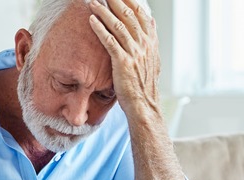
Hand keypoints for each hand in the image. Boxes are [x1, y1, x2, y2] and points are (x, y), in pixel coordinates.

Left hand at [88, 0, 160, 117]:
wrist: (144, 105)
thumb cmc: (143, 85)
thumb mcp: (151, 59)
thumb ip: (149, 40)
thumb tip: (150, 21)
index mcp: (150, 42)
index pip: (141, 14)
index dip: (130, 0)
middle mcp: (144, 44)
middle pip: (129, 15)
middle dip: (116, 0)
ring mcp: (135, 53)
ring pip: (118, 25)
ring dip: (104, 11)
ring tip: (92, 1)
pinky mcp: (124, 62)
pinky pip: (110, 41)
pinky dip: (100, 29)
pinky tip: (91, 20)